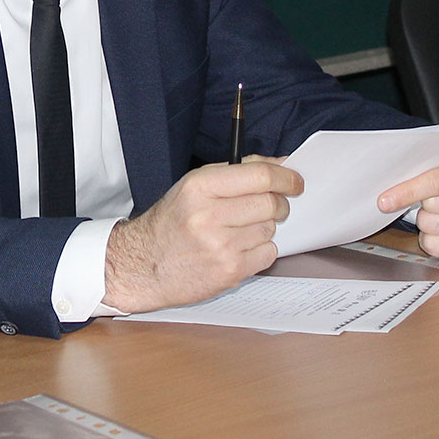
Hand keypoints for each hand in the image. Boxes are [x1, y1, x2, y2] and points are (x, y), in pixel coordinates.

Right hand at [103, 156, 300, 313]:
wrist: (143, 265)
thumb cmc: (171, 223)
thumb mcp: (193, 186)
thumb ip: (236, 173)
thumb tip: (281, 166)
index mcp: (200, 186)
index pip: (260, 176)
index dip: (286, 178)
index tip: (295, 181)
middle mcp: (209, 215)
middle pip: (271, 203)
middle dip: (277, 204)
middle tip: (268, 207)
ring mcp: (221, 246)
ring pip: (270, 229)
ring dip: (263, 228)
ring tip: (237, 231)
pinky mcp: (230, 271)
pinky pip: (268, 253)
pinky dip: (259, 251)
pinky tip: (237, 249)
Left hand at [377, 148, 438, 259]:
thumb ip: (422, 166)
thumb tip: (386, 186)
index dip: (409, 191)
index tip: (384, 200)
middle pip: (434, 206)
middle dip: (419, 202)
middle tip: (427, 196)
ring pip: (432, 226)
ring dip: (424, 219)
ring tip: (436, 209)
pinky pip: (436, 245)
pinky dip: (428, 238)